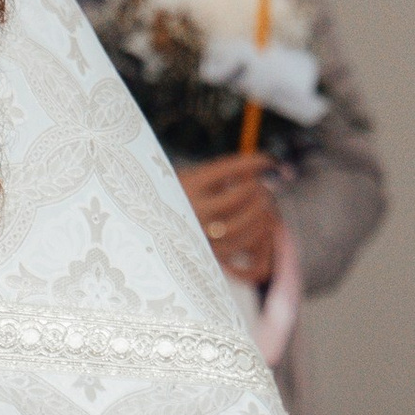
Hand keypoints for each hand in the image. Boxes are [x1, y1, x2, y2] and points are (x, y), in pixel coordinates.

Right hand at [180, 157, 279, 288]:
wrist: (146, 226)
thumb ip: (220, 174)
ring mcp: (200, 235)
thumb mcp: (189, 177)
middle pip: (238, 197)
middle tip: (263, 184)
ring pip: (242, 224)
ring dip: (260, 210)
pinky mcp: (207, 253)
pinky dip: (257, 232)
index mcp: (186, 185)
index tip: (268, 160)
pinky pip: (240, 246)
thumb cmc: (173, 196)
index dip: (253, 163)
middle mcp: (192, 210)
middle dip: (257, 188)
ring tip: (264, 202)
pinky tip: (262, 223)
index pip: (227, 169)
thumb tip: (260, 167)